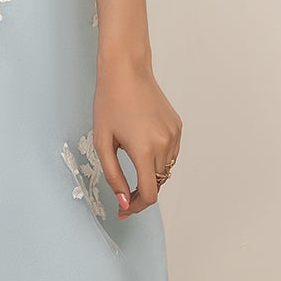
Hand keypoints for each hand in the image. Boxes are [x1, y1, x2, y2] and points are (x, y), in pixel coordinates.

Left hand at [94, 52, 181, 216]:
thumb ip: (113, 176)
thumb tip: (124, 201)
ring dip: (151, 174)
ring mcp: (174, 135)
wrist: (126, 70)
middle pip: (158, 183)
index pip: (149, 194)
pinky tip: (142, 146)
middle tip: (123, 194)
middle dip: (141, 192)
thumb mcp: (102, 142)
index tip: (124, 210)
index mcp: (144, 149)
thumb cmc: (109, 103)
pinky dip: (158, 158)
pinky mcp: (177, 127)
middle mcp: (164, 144)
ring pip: (165, 169)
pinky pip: (170, 153)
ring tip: (130, 163)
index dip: (137, 207)